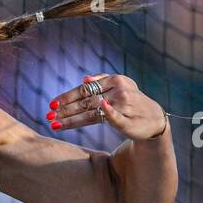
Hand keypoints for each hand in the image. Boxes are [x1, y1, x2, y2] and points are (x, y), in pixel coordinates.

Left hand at [47, 74, 167, 140]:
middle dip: (65, 109)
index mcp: (114, 81)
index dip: (67, 97)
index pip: (85, 89)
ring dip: (71, 119)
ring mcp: (123, 105)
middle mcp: (117, 91)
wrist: (154, 118)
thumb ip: (101, 80)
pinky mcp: (128, 120)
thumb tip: (83, 78)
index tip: (52, 104)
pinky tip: (93, 114)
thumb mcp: (120, 85)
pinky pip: (113, 118)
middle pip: (85, 101)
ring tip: (55, 124)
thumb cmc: (132, 101)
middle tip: (48, 115)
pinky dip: (106, 114)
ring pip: (92, 112)